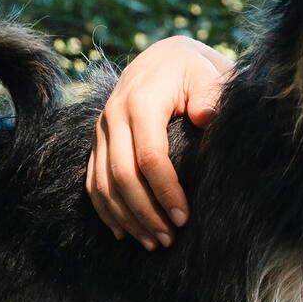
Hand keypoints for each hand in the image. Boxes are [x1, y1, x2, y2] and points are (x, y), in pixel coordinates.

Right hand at [86, 35, 232, 249]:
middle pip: (122, 176)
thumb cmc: (193, 70)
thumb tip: (206, 116)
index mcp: (141, 101)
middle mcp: (114, 115)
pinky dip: (106, 210)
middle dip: (145, 213)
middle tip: (168, 240)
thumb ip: (210, 92)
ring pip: (103, 184)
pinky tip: (123, 233)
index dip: (165, 191)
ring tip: (152, 243)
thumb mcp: (206, 73)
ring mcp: (101, 129)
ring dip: (126, 218)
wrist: (163, 58)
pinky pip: (92, 181)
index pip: (149, 156)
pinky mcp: (97, 140)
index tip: (184, 218)